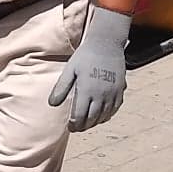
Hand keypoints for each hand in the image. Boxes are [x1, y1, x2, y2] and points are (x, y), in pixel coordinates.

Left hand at [48, 5, 129, 130]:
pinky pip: (114, 110)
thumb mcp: (70, 70)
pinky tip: (100, 115)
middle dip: (83, 126)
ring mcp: (112, 93)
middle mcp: (101, 94)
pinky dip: (106, 116)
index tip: (70, 127)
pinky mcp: (120, 91)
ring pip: (104, 117)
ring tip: (87, 123)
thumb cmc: (85, 56)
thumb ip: (61, 88)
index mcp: (86, 90)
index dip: (74, 125)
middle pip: (92, 119)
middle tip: (77, 128)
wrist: (106, 44)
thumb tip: (52, 104)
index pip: (79, 116)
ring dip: (94, 123)